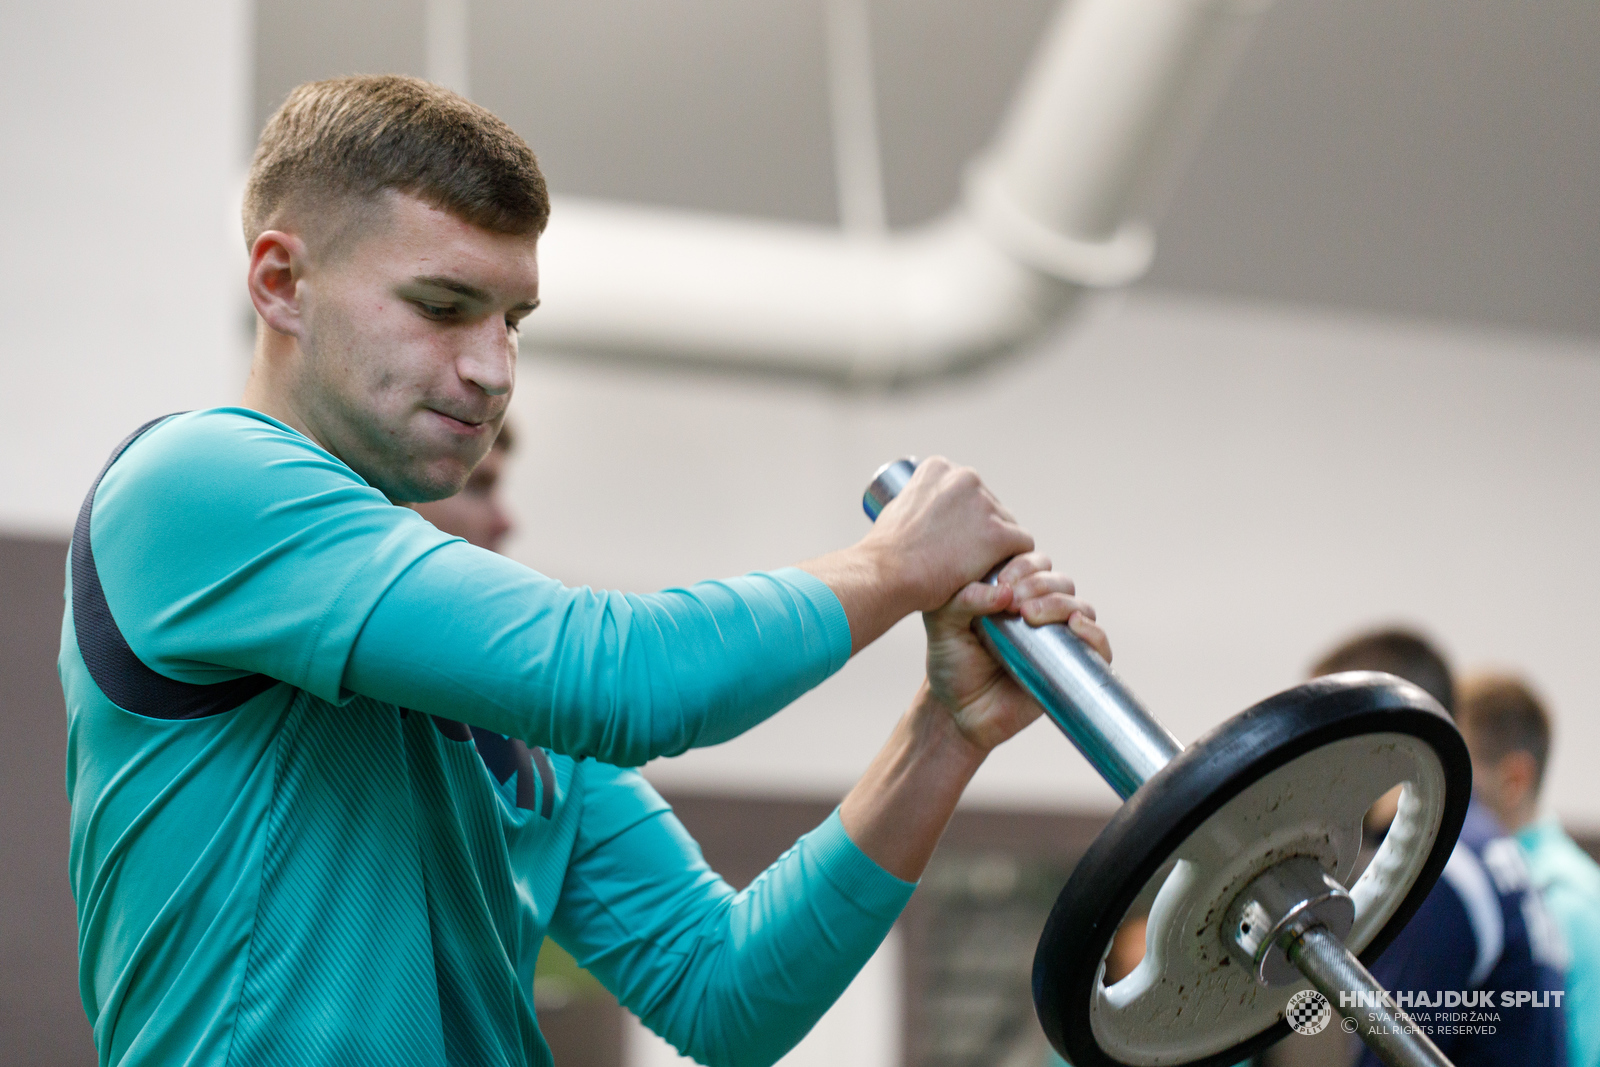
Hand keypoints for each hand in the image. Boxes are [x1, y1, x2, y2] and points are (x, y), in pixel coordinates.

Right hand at [860, 457, 1034, 612]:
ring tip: (973, 567)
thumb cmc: (886, 551)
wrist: (887, 573)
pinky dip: (1012, 559)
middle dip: (982, 529)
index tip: (953, 535)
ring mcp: (983, 504)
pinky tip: (996, 570)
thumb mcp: (899, 505)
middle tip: (963, 556)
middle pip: (991, 505)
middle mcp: (965, 478)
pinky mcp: (998, 533)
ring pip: (1007, 524)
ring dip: (996, 545)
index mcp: (940, 467)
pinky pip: (1022, 543)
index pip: (969, 491)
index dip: (964, 516)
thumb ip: (922, 500)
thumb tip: (932, 508)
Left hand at [923, 552, 1110, 753]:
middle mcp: (1042, 611)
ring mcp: (1059, 639)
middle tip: (1014, 601)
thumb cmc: (951, 662)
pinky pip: (1098, 646)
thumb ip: (962, 599)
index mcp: (1015, 592)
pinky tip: (1075, 626)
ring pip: (1080, 607)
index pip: (1035, 563)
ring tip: (1030, 615)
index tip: (1003, 581)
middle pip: (1060, 582)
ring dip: (1061, 603)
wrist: (959, 710)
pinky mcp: (1072, 668)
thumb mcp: (943, 623)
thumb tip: (1002, 592)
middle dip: (1039, 584)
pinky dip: (1094, 633)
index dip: (1024, 566)